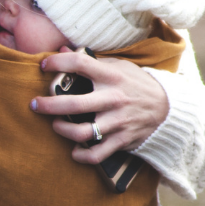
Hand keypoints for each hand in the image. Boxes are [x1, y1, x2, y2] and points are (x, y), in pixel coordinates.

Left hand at [30, 48, 168, 164]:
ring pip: (82, 132)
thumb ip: (91, 61)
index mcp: (112, 76)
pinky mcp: (122, 140)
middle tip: (35, 105)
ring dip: (62, 131)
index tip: (44, 66)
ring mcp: (117, 122)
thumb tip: (62, 49)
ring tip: (56, 125)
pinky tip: (74, 151)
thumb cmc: (136, 84)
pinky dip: (82, 156)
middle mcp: (113, 99)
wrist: (169, 108)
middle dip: (48, 105)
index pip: (80, 64)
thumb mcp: (118, 67)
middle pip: (74, 105)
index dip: (58, 63)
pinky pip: (97, 154)